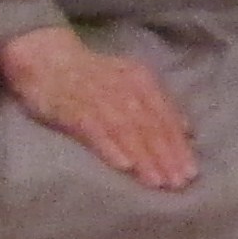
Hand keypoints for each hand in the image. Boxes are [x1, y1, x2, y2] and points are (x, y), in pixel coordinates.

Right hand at [0, 25, 196, 189]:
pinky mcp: (73, 109)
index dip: (179, 146)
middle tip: (179, 183)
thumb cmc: (92, 74)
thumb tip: (188, 130)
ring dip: (144, 157)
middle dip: (167, 156)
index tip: (191, 172)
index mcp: (142, 82)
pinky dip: (111, 147)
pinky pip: (95, 131)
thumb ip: (159, 105)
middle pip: (150, 127)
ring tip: (157, 181)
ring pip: (127, 131)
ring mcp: (99, 99)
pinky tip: (123, 166)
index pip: (166, 118)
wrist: (46, 56)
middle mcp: (125, 90)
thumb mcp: (132, 81)